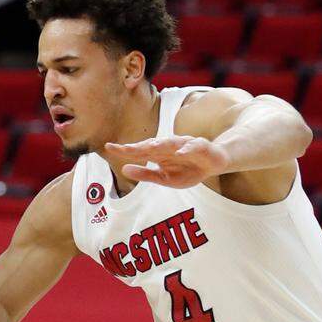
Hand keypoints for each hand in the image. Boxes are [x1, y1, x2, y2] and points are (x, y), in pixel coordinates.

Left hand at [105, 135, 229, 187]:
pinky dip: (187, 149)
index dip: (124, 150)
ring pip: (171, 143)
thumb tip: (123, 169)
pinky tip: (181, 152)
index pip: (138, 152)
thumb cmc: (187, 170)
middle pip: (151, 145)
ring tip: (148, 147)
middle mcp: (168, 147)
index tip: (108, 147)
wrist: (214, 163)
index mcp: (158, 154)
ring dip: (160, 144)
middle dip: (137, 146)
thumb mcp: (164, 178)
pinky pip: (193, 146)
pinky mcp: (201, 146)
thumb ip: (145, 174)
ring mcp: (184, 145)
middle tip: (122, 148)